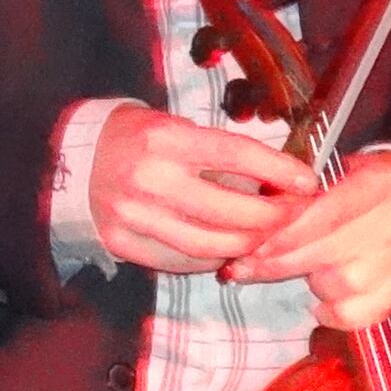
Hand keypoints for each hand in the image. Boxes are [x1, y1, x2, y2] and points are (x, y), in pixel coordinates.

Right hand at [89, 102, 312, 276]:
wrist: (82, 157)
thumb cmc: (144, 139)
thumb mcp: (183, 129)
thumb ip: (224, 154)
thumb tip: (279, 180)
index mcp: (169, 140)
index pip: (237, 156)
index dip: (280, 171)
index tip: (308, 182)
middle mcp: (150, 179)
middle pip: (227, 210)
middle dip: (271, 217)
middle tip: (291, 216)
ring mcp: (132, 215)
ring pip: (206, 244)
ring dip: (246, 245)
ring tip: (265, 236)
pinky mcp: (120, 242)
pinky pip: (178, 261)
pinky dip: (211, 260)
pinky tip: (228, 251)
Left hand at [227, 157, 390, 329]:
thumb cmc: (364, 185)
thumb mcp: (335, 173)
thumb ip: (299, 194)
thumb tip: (254, 225)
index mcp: (381, 182)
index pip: (325, 214)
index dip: (285, 235)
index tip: (252, 249)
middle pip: (327, 253)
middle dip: (280, 264)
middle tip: (249, 268)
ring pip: (338, 284)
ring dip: (312, 282)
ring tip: (309, 270)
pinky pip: (358, 314)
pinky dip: (333, 313)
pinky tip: (324, 301)